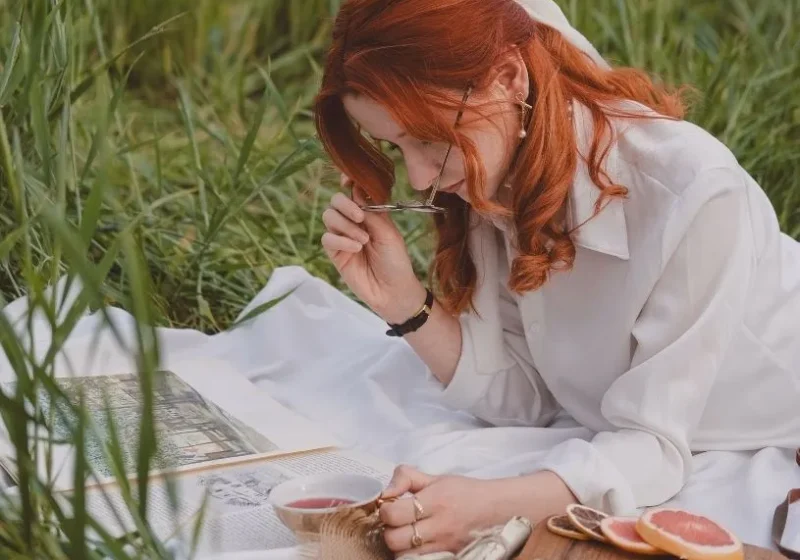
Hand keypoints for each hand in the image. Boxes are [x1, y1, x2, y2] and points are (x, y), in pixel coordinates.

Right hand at [321, 174, 425, 321]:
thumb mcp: (388, 233)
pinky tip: (356, 249)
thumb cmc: (396, 260)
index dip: (348, 181)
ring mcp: (342, 236)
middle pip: (335, 200)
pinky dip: (340, 240)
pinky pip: (327, 238)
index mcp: (370, 212)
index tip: (347, 179)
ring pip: (328, 217)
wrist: (393, 291)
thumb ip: (371, 211)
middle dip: (345, 205)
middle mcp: (353, 221)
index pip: (353, 191)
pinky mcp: (334, 253)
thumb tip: (356, 189)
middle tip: (360, 217)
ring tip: (363, 241)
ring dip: (345, 225)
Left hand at [378, 465, 503, 556]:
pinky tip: (418, 547)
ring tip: (408, 536)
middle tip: (398, 524)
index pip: (393, 513)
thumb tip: (385, 492)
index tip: (391, 506)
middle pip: (395, 539)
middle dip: (390, 531)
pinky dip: (415, 556)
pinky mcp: (450, 557)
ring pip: (404, 556)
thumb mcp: (437, 478)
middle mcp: (440, 526)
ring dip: (401, 546)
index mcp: (435, 500)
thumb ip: (407, 478)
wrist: (500, 510)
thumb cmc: (466, 493)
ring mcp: (445, 547)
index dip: (386, 510)